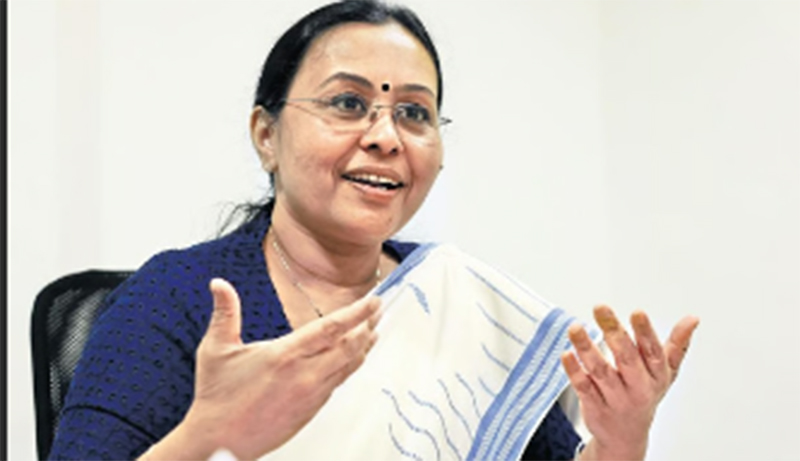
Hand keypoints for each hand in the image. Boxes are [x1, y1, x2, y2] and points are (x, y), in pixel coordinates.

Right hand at [141, 278, 380, 460]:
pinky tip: (352, 359)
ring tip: (373, 332)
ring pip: (348, 366)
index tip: (373, 301)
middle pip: (350, 347)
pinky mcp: (311, 410)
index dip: (357, 312)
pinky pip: (338, 383)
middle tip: (378, 310)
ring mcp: (311, 394)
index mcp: (285, 355)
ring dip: (363, 347)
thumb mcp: (216, 349)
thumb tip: (219, 283)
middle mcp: (304, 375)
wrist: (219, 441)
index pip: (331, 328)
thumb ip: (224, 312)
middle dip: (368, 326)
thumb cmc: (217, 397)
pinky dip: (349, 367)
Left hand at [561, 305, 698, 460]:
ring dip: (587, 348)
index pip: (653, 352)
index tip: (637, 312)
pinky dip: (574, 371)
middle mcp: (637, 387)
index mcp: (656, 375)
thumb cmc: (645, 394)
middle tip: (600, 308)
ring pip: (601, 371)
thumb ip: (678, 344)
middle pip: (626, 358)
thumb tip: (693, 319)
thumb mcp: (666, 372)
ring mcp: (615, 398)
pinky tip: (567, 354)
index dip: (645, 332)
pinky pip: (583, 387)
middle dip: (614, 332)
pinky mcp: (594, 406)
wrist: (626, 435)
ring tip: (575, 327)